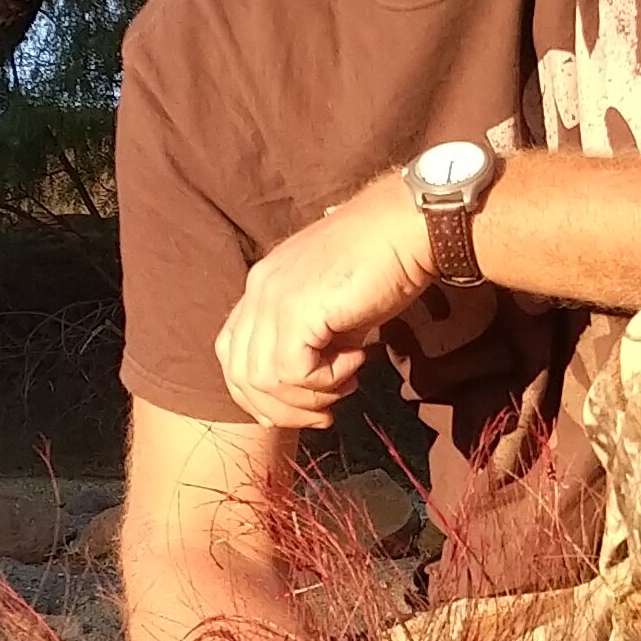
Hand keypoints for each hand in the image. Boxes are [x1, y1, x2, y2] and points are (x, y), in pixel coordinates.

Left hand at [214, 185, 430, 428]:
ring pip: (265, 381)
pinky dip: (327, 380)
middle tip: (325, 413)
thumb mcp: (333, 307)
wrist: (407, 227)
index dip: (259, 393)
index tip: (300, 407)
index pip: (232, 354)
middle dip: (282, 409)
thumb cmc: (383, 262)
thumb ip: (312, 338)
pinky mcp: (296, 309)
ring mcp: (273, 297)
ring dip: (310, 396)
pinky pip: (294, 372)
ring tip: (347, 380)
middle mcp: (259, 289)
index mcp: (262, 285)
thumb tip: (312, 384)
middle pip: (241, 375)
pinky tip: (358, 360)